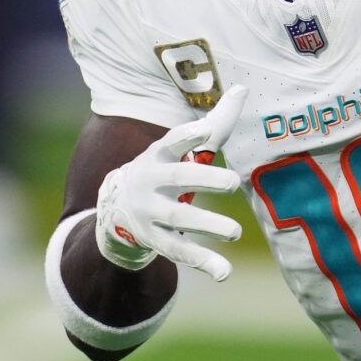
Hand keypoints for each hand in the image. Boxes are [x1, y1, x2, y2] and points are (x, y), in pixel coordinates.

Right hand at [94, 86, 246, 280]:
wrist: (115, 207)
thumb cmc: (163, 169)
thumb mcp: (180, 147)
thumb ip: (215, 123)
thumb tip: (245, 89)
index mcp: (158, 154)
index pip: (171, 141)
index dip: (187, 135)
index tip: (205, 131)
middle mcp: (151, 182)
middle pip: (177, 179)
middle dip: (204, 179)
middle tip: (232, 180)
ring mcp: (149, 212)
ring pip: (178, 219)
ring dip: (207, 225)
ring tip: (235, 231)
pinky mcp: (153, 239)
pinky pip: (178, 252)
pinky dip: (203, 261)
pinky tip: (224, 272)